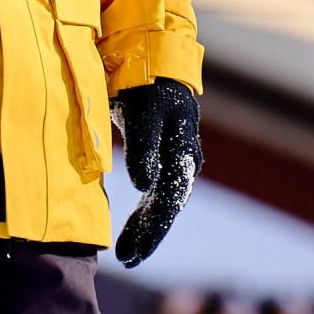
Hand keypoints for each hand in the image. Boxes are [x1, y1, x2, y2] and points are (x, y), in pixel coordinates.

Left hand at [113, 78, 200, 267]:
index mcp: (181, 150)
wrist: (154, 54)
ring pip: (164, 199)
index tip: (131, 254)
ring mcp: (177, 155)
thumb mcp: (143, 112)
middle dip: (148, 234)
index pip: (167, 201)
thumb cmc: (145, 82)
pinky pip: (160, 187)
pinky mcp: (166, 151)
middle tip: (128, 260)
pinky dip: (147, 208)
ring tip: (127, 250)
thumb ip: (142, 148)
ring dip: (147, 224)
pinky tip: (136, 224)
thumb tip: (143, 186)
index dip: (151, 230)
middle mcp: (185, 157)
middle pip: (168, 205)